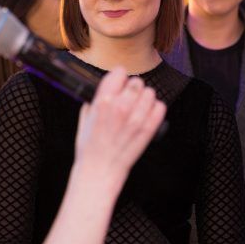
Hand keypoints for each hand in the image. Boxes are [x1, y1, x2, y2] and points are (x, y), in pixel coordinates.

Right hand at [74, 68, 165, 187]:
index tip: (118, 83)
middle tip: (129, 97)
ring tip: (139, 106)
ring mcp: (137, 118)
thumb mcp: (84, 119)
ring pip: (150, 93)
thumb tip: (100, 93)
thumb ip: (93, 102)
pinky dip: (155, 109)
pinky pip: (160, 107)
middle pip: (136, 82)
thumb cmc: (90, 148)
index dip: (118, 78)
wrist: (100, 170)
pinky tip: (147, 114)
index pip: (119, 72)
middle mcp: (121, 107)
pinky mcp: (148, 129)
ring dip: (144, 98)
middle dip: (132, 87)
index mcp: (103, 101)